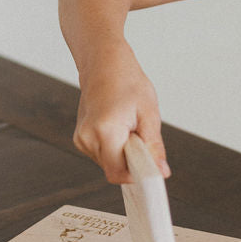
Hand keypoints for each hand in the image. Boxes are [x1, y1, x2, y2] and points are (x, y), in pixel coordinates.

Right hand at [73, 42, 168, 183]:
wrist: (104, 64)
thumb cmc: (127, 81)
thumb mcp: (149, 113)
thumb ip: (153, 147)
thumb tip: (160, 171)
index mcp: (105, 130)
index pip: (118, 173)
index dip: (136, 176)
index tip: (150, 170)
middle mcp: (87, 137)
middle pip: (114, 170)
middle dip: (131, 161)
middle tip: (139, 136)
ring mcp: (81, 139)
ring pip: (109, 163)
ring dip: (123, 154)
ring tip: (127, 127)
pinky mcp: (80, 139)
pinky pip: (102, 155)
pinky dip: (114, 147)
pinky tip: (118, 127)